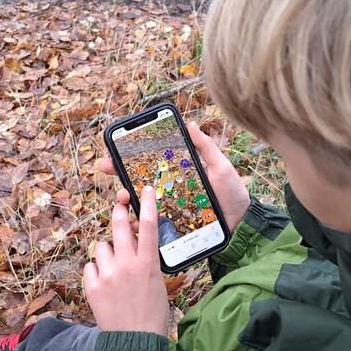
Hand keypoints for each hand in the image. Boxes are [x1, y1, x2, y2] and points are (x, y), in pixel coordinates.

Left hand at [83, 186, 168, 335]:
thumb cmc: (152, 315)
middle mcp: (127, 265)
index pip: (148, 226)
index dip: (147, 204)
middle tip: (119, 206)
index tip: (145, 189)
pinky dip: (96, 272)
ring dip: (107, 252)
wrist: (134, 342)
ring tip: (114, 269)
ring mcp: (108, 275)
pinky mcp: (93, 287)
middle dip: (118, 212)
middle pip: (119, 226)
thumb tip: (135, 242)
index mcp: (148, 264)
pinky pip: (90, 267)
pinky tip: (104, 285)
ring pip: (102, 247)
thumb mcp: (157, 283)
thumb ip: (146, 261)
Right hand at [99, 121, 250, 231]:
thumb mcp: (220, 166)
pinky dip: (139, 224)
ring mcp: (171, 209)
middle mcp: (171, 190)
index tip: (116, 149)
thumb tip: (189, 124)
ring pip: (141, 203)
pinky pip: (152, 225)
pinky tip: (131, 220)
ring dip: (125, 198)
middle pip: (140, 180)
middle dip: (120, 173)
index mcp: (179, 173)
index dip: (132, 156)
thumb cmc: (232, 193)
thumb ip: (205, 147)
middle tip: (108, 167)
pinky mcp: (174, 226)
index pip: (152, 162)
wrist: (241, 222)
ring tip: (121, 195)